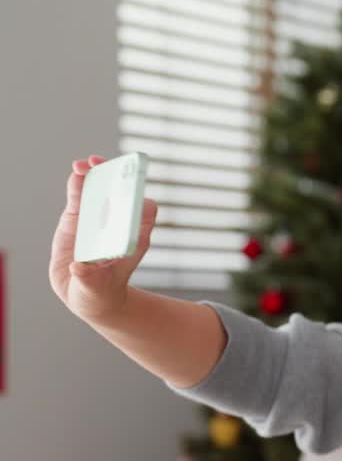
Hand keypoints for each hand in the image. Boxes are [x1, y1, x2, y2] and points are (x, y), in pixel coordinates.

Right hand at [50, 155, 157, 323]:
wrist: (86, 294)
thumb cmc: (100, 292)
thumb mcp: (96, 287)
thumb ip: (89, 278)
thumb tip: (80, 268)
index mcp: (131, 239)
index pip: (145, 214)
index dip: (141, 201)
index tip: (133, 192)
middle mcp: (117, 225)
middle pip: (121, 194)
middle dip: (116, 178)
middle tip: (104, 166)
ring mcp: (97, 219)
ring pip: (99, 191)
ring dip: (94, 175)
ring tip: (84, 165)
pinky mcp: (78, 218)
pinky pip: (79, 196)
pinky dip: (78, 183)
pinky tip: (77, 173)